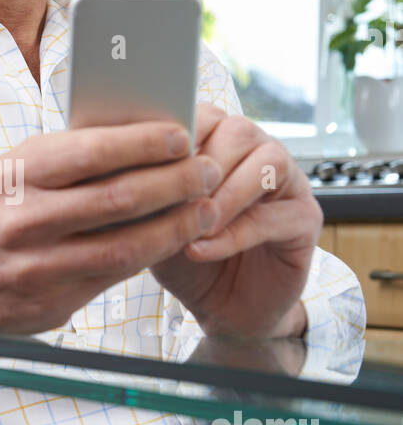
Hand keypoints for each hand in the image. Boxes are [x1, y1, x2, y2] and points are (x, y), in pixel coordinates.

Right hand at [0, 119, 221, 404]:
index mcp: (15, 173)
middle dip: (174, 182)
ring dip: (175, 225)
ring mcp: (38, 264)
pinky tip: (174, 239)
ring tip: (206, 208)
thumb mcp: (8, 177)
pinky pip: (115, 275)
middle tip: (208, 171)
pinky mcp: (52, 301)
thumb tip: (136, 137)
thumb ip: (63, 161)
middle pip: (118, 197)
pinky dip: (151, 255)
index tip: (181, 134)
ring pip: (125, 244)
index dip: (144, 142)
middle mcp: (24, 217)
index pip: (91, 151)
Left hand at [150, 105, 322, 339]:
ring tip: (193, 227)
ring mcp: (288, 183)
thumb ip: (144, 191)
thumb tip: (117, 165)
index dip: (178, 135)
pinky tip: (201, 250)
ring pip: (268, 163)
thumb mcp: (153, 223)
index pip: (204, 115)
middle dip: (203, 166)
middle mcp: (258, 153)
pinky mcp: (306, 219)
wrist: (221, 310)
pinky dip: (234, 233)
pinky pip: (275, 216)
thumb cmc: (184, 259)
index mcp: (221, 142)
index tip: (148, 162)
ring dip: (225, 195)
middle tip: (174, 199)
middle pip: (239, 131)